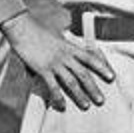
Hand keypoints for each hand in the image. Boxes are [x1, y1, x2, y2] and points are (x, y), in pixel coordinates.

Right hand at [0, 11, 114, 111]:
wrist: (22, 27)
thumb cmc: (37, 28)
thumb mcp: (56, 32)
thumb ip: (62, 41)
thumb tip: (64, 43)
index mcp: (69, 46)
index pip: (90, 58)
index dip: (102, 68)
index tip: (111, 77)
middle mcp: (65, 56)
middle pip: (83, 74)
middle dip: (93, 88)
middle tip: (101, 101)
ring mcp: (55, 63)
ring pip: (71, 82)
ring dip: (80, 95)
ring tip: (86, 106)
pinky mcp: (43, 69)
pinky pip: (53, 86)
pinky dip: (58, 97)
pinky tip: (62, 105)